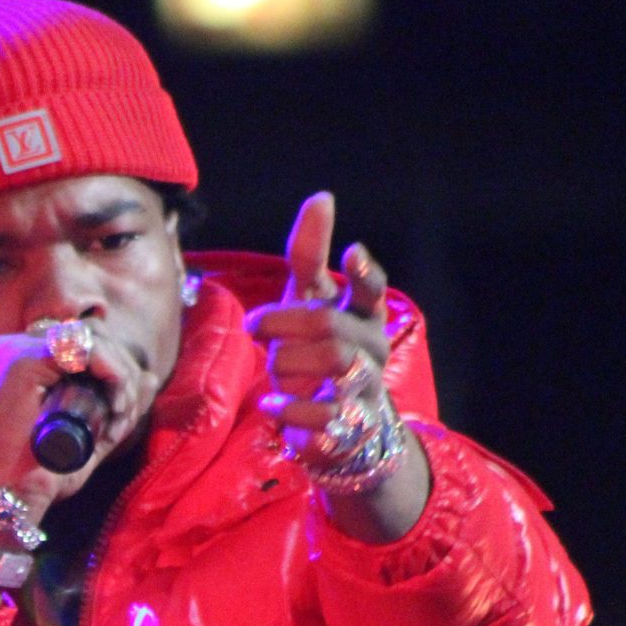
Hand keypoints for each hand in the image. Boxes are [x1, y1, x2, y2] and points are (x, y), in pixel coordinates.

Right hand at [0, 320, 159, 525]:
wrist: (10, 498)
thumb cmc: (39, 474)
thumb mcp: (90, 437)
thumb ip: (118, 409)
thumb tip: (151, 378)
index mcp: (20, 360)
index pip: (79, 341)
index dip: (112, 366)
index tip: (123, 407)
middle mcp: (10, 347)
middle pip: (85, 334)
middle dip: (120, 368)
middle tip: (126, 410)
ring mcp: (11, 350)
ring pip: (85, 337)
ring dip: (117, 370)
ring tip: (121, 410)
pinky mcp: (18, 361)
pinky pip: (75, 347)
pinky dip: (106, 367)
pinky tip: (114, 397)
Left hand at [245, 191, 392, 468]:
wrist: (342, 427)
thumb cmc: (320, 351)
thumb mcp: (311, 302)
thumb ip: (310, 256)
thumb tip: (321, 198)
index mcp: (363, 317)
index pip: (371, 290)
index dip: (364, 272)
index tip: (351, 252)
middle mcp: (370, 350)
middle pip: (332, 327)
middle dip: (286, 323)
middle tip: (254, 326)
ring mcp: (363, 389)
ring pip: (335, 365)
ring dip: (290, 361)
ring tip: (271, 366)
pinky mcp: (347, 428)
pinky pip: (325, 417)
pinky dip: (292, 410)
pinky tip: (271, 406)